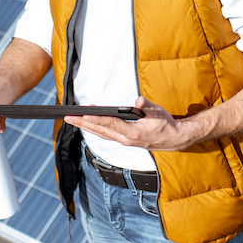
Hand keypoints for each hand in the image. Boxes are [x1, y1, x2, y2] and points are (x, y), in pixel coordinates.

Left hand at [64, 97, 194, 151]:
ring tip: (73, 120)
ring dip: (86, 127)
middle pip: (100, 131)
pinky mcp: (125, 141)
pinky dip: (95, 129)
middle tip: (68, 118)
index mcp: (133, 133)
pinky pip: (106, 135)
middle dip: (83, 124)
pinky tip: (88, 125)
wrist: (174, 139)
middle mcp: (126, 139)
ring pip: (101, 134)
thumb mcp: (159, 112)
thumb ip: (147, 106)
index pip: (111, 124)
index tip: (84, 114)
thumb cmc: (166, 125)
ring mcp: (124, 141)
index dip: (97, 118)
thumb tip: (138, 100)